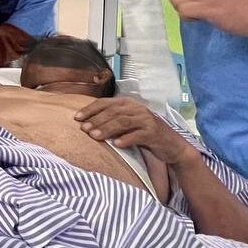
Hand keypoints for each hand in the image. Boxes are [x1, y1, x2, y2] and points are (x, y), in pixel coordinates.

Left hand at [73, 97, 199, 166]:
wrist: (171, 145)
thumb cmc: (144, 133)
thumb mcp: (127, 124)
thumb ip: (111, 120)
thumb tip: (86, 123)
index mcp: (128, 103)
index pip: (106, 103)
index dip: (90, 109)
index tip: (77, 118)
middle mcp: (137, 109)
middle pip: (113, 112)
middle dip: (96, 120)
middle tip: (83, 129)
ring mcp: (146, 120)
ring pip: (123, 122)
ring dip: (107, 129)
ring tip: (95, 136)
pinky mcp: (154, 133)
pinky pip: (138, 135)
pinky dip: (126, 139)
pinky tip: (116, 145)